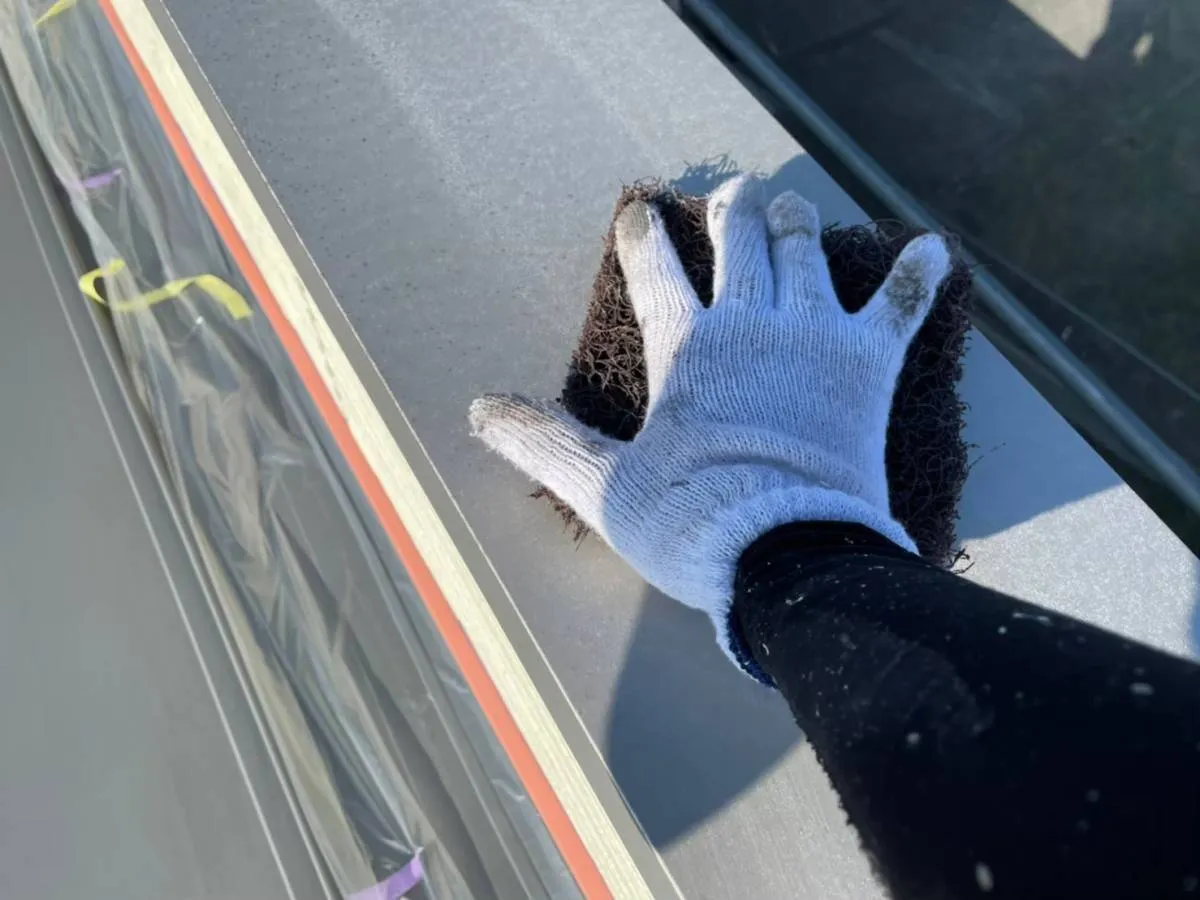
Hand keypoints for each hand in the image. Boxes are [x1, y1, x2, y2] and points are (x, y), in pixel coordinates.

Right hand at [470, 174, 949, 668]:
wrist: (787, 557)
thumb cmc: (691, 523)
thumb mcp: (604, 487)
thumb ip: (543, 442)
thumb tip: (478, 410)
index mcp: (686, 350)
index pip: (657, 275)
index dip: (645, 239)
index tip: (640, 213)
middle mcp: (748, 325)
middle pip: (741, 243)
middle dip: (733, 211)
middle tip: (733, 195)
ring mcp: (813, 338)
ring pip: (805, 255)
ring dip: (796, 225)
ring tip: (792, 206)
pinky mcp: (867, 366)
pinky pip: (898, 308)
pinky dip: (917, 278)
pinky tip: (932, 249)